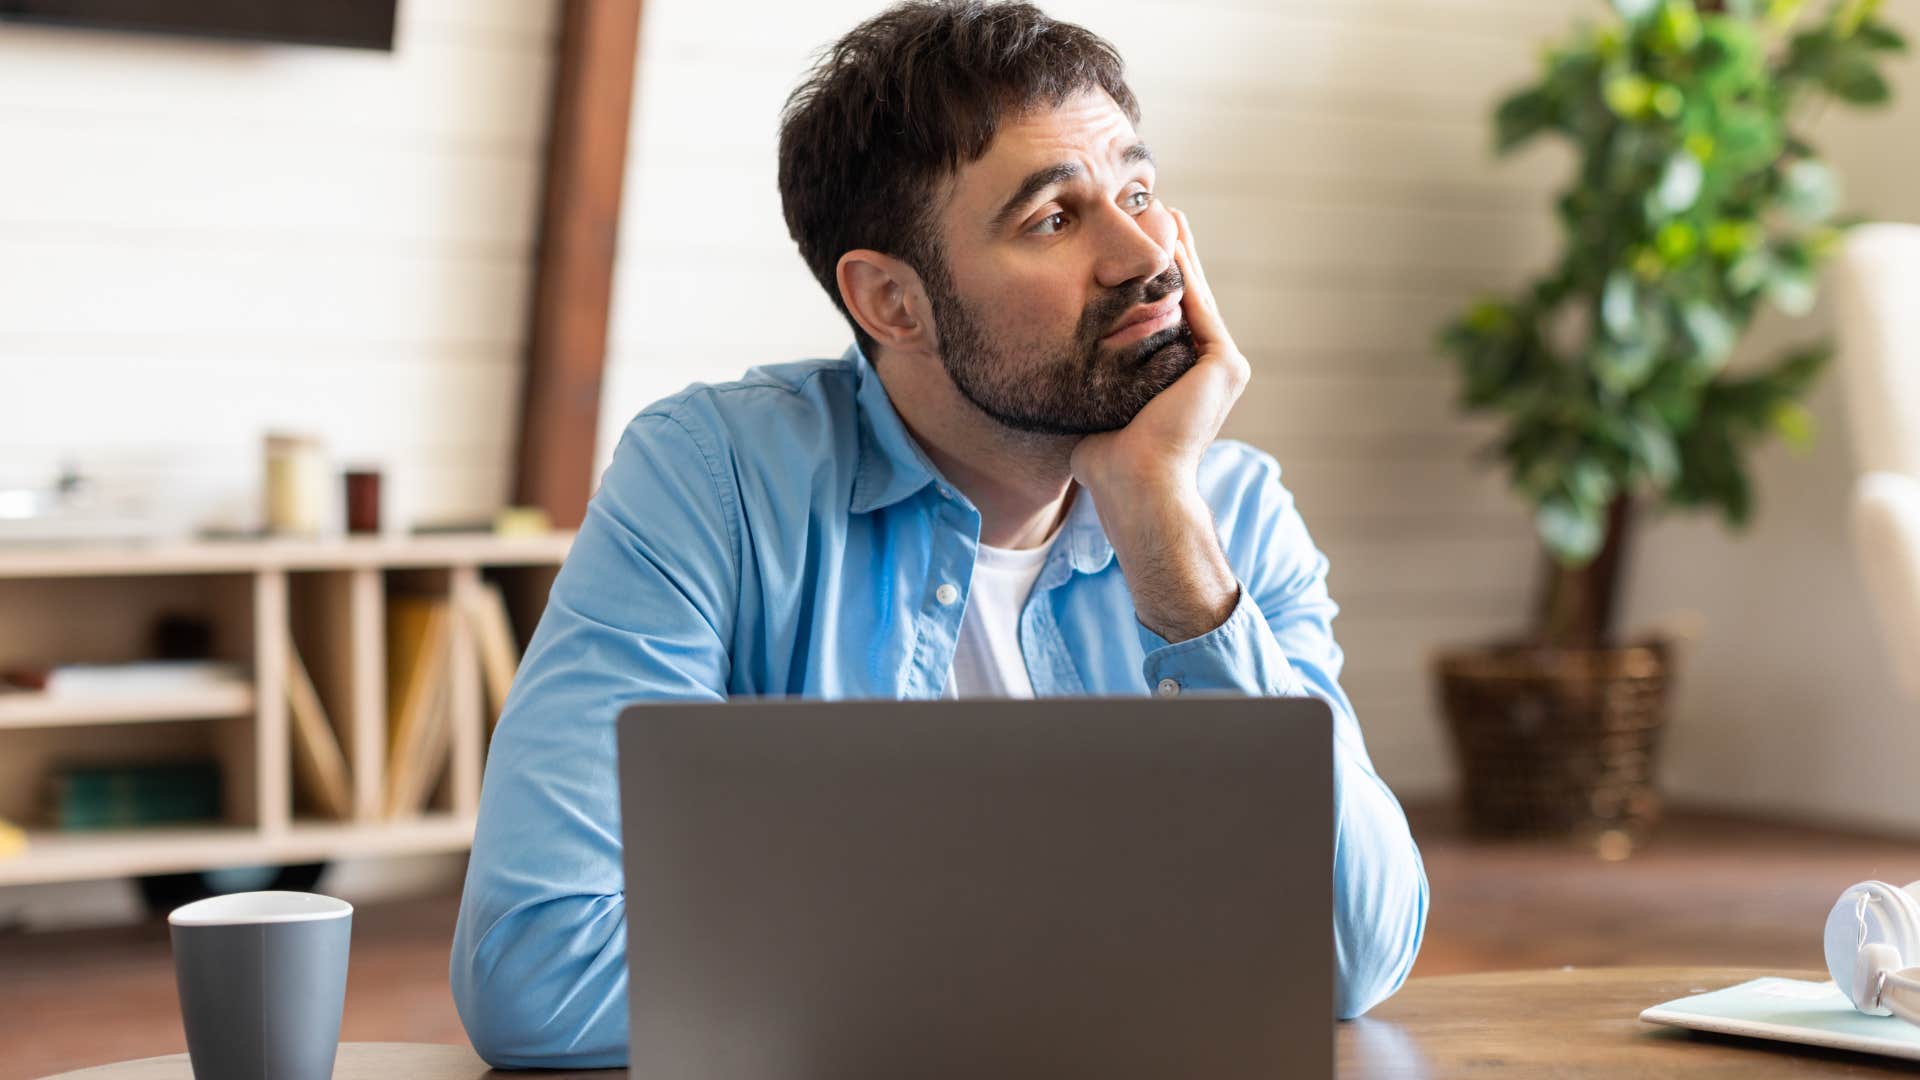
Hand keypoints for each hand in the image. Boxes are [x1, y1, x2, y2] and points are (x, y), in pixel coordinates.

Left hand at [1069, 207, 1250, 493]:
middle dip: (1169, 258)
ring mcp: (1220, 368)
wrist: (1134, 486)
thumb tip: (1058, 373)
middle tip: (1155, 215)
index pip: (1164, 322)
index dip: (1148, 285)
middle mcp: (1206, 372)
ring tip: (1164, 214)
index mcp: (1180, 382)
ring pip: (1193, 296)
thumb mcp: (1098, 409)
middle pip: (1185, 301)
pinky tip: (1170, 237)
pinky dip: (1184, 270)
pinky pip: (1198, 305)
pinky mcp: (1223, 364)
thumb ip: (1095, 385)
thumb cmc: (1107, 463)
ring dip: (1179, 253)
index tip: (1129, 252)